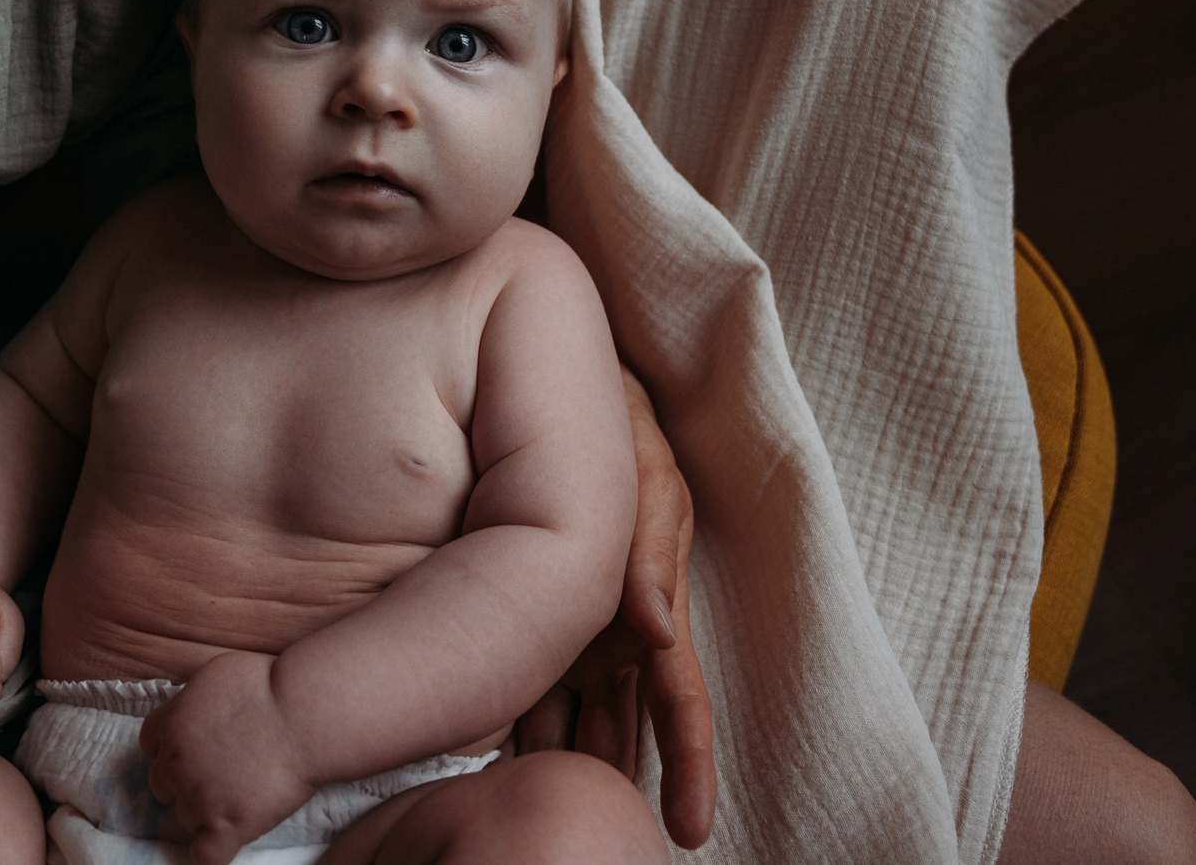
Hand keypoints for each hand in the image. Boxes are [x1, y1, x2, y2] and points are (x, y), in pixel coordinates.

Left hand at [140, 650, 316, 864]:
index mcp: (172, 725)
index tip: (194, 749)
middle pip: (161, 784)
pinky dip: (212, 852)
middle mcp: (176, 763)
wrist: (304, 714)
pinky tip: (229, 839)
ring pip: (183, 818)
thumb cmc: (272, 684)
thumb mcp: (217, 673)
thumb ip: (193, 696)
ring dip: (203, 813)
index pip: (150, 744)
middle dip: (184, 781)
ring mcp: (198, 799)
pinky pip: (204, 856)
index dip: (171, 748)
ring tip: (237, 799)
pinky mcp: (226, 827)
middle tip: (219, 775)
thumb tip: (193, 706)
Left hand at [517, 373, 716, 846]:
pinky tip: (507, 761)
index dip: (687, 758)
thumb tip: (659, 626)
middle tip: (613, 840)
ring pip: (580, 711)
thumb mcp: (645, 463)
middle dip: (614, 777)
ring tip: (557, 814)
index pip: (679, 692)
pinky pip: (539, 672)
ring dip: (571, 758)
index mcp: (652, 589)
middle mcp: (619, 616)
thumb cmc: (613, 416)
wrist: (561, 377)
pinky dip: (535, 717)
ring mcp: (579, 615)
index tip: (688, 827)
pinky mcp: (544, 603)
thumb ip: (651, 537)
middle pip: (624, 720)